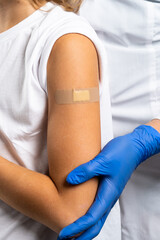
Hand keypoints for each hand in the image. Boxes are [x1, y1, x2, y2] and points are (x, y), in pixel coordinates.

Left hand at [58, 124, 159, 239]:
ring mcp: (109, 194)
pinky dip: (89, 215)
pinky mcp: (107, 188)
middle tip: (64, 239)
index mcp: (109, 194)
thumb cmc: (120, 154)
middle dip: (81, 234)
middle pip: (96, 224)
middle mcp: (109, 198)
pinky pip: (97, 207)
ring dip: (85, 227)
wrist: (134, 148)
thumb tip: (69, 180)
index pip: (91, 217)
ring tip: (71, 231)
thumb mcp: (102, 160)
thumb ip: (86, 171)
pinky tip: (81, 211)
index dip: (77, 228)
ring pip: (97, 217)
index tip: (63, 234)